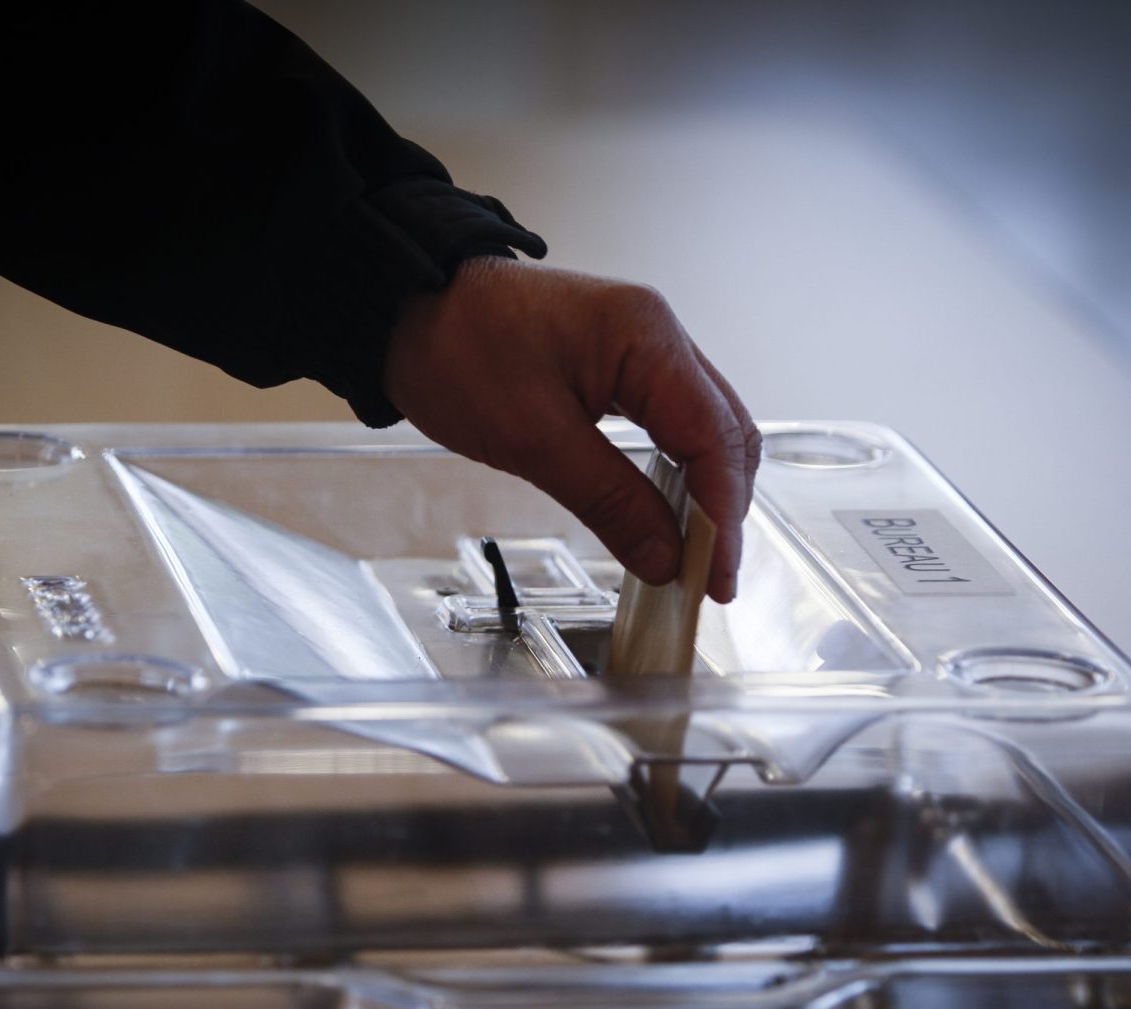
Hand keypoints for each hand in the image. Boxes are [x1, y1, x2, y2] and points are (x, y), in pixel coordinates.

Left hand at [383, 257, 758, 602]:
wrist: (405, 308)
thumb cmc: (456, 349)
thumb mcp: (533, 438)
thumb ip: (610, 499)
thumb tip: (664, 556)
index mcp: (646, 337)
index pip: (714, 438)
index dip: (722, 516)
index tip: (715, 577)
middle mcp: (658, 335)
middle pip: (725, 432)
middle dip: (723, 509)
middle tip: (708, 579)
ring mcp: (641, 346)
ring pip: (703, 429)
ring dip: (704, 492)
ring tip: (691, 557)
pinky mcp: (618, 364)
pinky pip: (669, 422)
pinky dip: (676, 471)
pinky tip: (666, 513)